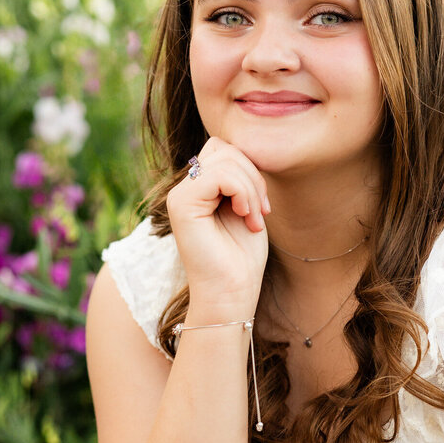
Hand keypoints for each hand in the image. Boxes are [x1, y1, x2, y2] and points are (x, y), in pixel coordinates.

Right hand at [165, 137, 269, 310]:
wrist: (231, 294)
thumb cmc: (241, 258)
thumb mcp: (247, 208)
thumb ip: (241, 179)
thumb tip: (246, 148)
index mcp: (198, 189)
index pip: (223, 150)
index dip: (250, 169)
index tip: (263, 206)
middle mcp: (184, 189)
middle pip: (224, 148)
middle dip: (253, 176)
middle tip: (263, 212)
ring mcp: (180, 196)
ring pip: (224, 159)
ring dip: (251, 188)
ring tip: (255, 218)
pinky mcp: (182, 204)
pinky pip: (220, 175)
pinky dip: (243, 192)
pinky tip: (246, 216)